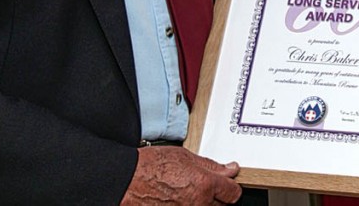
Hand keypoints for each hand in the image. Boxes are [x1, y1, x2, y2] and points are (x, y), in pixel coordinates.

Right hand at [121, 146, 242, 204]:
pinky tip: (178, 199)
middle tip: (204, 186)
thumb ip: (211, 166)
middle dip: (217, 196)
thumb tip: (229, 169)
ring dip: (203, 203)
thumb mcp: (185, 157)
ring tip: (187, 192)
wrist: (126, 182)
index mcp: (205, 185)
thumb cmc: (150, 167)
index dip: (230, 187)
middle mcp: (198, 204)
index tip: (227, 183)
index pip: (233, 193)